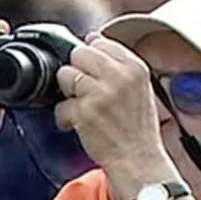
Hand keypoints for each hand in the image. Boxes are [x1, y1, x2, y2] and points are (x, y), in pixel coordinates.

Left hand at [54, 37, 179, 199]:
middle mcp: (118, 75)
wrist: (138, 160)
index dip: (90, 59)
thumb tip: (92, 39)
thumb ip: (118, 65)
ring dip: (68, 94)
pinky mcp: (84, 111)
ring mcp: (100, 92)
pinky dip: (65, 117)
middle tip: (84, 93)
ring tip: (82, 109)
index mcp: (135, 67)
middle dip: (76, 72)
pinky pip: (60, 105)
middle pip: (79, 54)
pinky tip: (78, 125)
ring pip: (65, 75)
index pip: (101, 42)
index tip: (91, 75)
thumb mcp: (140, 88)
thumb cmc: (137, 129)